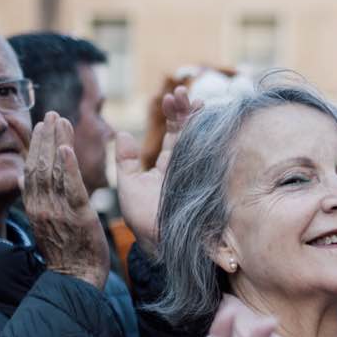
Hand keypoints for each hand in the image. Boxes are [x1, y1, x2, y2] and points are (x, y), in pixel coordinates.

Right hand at [26, 111, 110, 288]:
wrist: (75, 279)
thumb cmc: (65, 252)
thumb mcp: (44, 223)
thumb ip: (33, 199)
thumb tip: (20, 178)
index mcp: (34, 207)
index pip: (31, 169)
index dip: (35, 146)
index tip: (41, 125)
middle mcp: (42, 206)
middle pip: (39, 164)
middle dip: (45, 137)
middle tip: (51, 114)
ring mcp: (58, 211)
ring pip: (54, 171)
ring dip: (57, 143)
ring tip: (60, 121)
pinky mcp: (78, 216)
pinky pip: (71, 188)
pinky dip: (68, 167)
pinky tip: (67, 148)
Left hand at [116, 86, 201, 252]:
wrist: (157, 244)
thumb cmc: (142, 219)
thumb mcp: (129, 186)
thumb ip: (125, 161)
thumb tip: (122, 133)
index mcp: (168, 165)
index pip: (174, 134)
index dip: (174, 115)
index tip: (170, 98)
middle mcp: (185, 166)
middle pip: (191, 133)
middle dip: (187, 111)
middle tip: (182, 93)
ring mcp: (197, 173)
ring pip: (201, 141)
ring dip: (198, 120)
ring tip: (194, 100)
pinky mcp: (206, 182)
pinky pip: (212, 157)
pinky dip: (214, 140)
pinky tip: (210, 122)